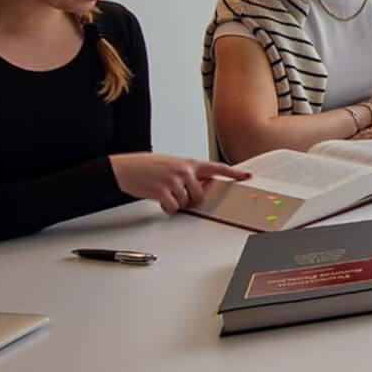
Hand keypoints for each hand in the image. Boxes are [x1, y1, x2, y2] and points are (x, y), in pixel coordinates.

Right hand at [110, 153, 251, 213]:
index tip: (247, 176)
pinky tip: (159, 200)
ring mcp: (174, 181)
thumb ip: (189, 172)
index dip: (234, 173)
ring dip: (176, 203)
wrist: (125, 168)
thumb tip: (202, 184)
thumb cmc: (148, 166)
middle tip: (176, 193)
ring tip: (164, 192)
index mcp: (189, 162)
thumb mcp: (173, 164)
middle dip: (190, 199)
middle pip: (201, 195)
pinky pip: (173, 208)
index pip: (217, 167)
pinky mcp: (163, 191)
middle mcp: (185, 170)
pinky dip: (167, 208)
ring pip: (186, 203)